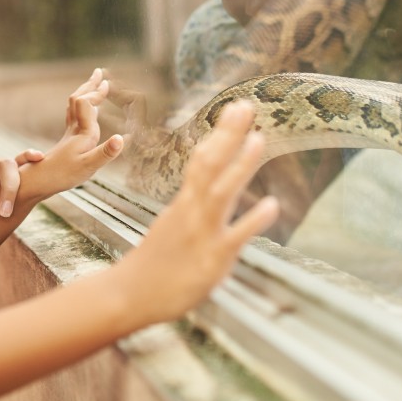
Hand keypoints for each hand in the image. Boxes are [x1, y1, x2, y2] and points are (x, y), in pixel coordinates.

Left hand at [19, 69, 124, 202]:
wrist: (39, 182)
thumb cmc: (63, 176)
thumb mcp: (88, 167)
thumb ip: (106, 153)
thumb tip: (121, 138)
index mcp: (83, 133)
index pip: (86, 103)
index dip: (95, 93)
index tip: (106, 83)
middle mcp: (75, 130)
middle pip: (79, 100)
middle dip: (89, 86)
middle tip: (98, 73)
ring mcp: (70, 134)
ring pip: (75, 107)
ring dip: (85, 93)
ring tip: (93, 86)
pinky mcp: (67, 141)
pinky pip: (74, 117)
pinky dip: (82, 107)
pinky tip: (88, 111)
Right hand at [114, 101, 278, 324]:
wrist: (129, 295)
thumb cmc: (154, 265)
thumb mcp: (174, 227)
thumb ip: (193, 209)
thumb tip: (206, 193)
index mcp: (184, 203)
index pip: (203, 160)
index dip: (221, 134)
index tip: (235, 108)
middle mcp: (192, 211)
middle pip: (210, 165)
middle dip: (228, 135)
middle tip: (246, 105)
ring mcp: (201, 233)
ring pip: (221, 192)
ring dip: (240, 165)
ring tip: (259, 139)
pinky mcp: (212, 260)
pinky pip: (235, 236)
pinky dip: (253, 220)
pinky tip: (272, 205)